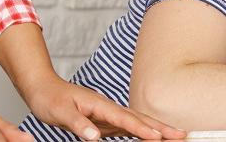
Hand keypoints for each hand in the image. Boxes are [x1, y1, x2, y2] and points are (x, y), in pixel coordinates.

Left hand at [23, 78, 185, 139]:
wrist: (44, 88)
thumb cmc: (51, 99)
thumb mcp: (60, 113)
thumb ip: (79, 124)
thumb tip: (94, 136)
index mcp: (100, 105)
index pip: (125, 119)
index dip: (142, 129)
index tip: (158, 137)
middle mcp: (109, 108)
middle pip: (140, 118)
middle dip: (161, 127)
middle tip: (181, 134)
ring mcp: (109, 114)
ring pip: (137, 121)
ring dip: (156, 128)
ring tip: (174, 135)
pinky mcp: (105, 120)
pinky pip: (128, 127)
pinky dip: (142, 131)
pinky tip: (150, 137)